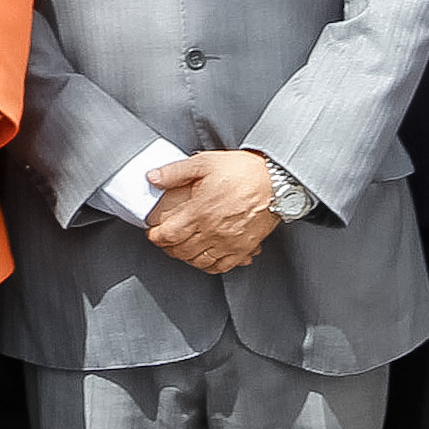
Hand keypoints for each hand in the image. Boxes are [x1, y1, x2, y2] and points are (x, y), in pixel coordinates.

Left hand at [144, 150, 279, 274]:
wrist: (275, 182)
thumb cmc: (243, 171)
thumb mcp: (204, 162)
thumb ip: (175, 172)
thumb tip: (152, 177)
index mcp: (200, 211)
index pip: (169, 234)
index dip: (156, 237)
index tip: (152, 233)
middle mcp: (212, 230)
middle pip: (181, 251)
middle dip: (168, 248)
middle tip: (164, 241)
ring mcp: (228, 242)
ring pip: (199, 261)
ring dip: (185, 258)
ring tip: (181, 250)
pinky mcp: (243, 248)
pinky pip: (221, 266)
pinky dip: (209, 266)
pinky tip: (204, 259)